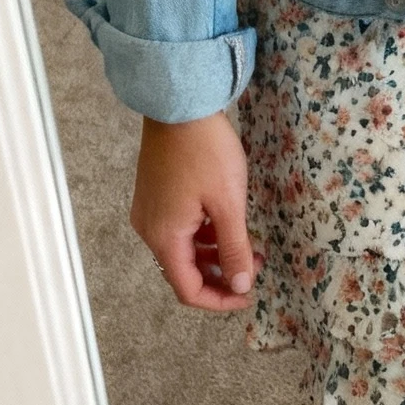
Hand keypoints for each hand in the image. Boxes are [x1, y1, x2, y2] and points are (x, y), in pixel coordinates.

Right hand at [131, 110, 263, 311]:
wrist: (179, 105)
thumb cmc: (206, 151)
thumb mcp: (228, 203)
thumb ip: (234, 249)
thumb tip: (240, 285)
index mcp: (164, 237)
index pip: (188, 290)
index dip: (219, 299)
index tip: (248, 294)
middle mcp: (150, 229)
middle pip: (184, 272)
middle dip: (221, 275)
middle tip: (255, 266)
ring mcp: (150, 211)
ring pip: (183, 250)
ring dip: (215, 255)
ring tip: (249, 246)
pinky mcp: (155, 195)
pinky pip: (179, 230)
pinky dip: (204, 236)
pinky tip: (228, 226)